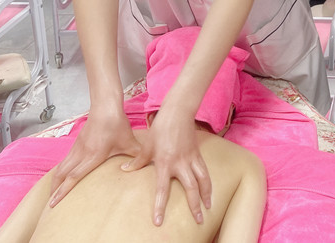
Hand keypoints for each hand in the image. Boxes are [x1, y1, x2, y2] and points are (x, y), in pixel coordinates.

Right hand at [49, 107, 140, 206]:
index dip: (62, 191)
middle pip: (61, 174)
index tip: (53, 203)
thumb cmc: (116, 124)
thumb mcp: (129, 142)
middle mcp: (81, 153)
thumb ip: (136, 156)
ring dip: (55, 180)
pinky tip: (62, 175)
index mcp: (92, 156)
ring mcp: (77, 147)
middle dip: (54, 189)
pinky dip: (60, 170)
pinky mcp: (77, 143)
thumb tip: (143, 166)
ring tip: (53, 191)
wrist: (105, 106)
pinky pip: (65, 159)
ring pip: (61, 167)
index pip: (73, 177)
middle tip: (50, 203)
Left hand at [122, 106, 211, 225]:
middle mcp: (181, 163)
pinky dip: (208, 181)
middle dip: (195, 205)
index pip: (163, 190)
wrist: (178, 112)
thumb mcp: (146, 146)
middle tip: (199, 220)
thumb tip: (125, 169)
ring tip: (209, 207)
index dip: (160, 206)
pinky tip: (209, 188)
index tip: (159, 221)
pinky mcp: (198, 153)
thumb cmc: (161, 128)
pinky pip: (205, 170)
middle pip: (191, 188)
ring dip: (207, 194)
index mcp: (165, 163)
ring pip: (203, 180)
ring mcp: (192, 158)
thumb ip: (138, 161)